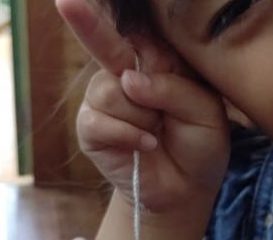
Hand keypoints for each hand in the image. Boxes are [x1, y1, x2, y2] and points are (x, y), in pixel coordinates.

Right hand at [56, 0, 229, 213]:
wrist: (188, 188)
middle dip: (93, 29)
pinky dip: (129, 134)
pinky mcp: (92, 129)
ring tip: (159, 131)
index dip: (117, 20)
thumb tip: (128, 79)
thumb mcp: (206, 113)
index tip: (83, 0)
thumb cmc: (200, 144)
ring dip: (142, 117)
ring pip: (110, 92)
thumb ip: (174, 89)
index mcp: (158, 63)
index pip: (136, 32)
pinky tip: (148, 145)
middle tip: (66, 3)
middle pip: (109, 48)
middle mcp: (126, 75)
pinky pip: (100, 120)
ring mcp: (106, 100)